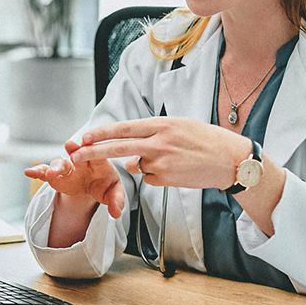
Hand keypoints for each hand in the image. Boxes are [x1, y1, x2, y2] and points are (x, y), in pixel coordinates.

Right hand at [24, 138, 125, 217]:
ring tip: (50, 173)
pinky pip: (45, 171)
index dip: (91, 149)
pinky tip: (29, 172)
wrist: (93, 186)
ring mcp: (67, 167)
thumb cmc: (105, 184)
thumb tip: (117, 213)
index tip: (87, 145)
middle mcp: (81, 161)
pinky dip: (37, 171)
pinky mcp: (56, 176)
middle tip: (69, 146)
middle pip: (77, 154)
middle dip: (73, 151)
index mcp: (99, 162)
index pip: (96, 153)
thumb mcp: (114, 191)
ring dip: (55, 167)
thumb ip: (116, 200)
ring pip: (59, 163)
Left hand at [68, 117, 249, 189]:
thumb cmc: (206, 140)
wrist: (231, 160)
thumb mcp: (179, 127)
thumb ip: (152, 136)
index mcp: (161, 125)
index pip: (123, 128)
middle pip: (117, 147)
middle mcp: (158, 142)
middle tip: (74, 155)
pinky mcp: (165, 179)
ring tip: (173, 159)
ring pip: (136, 166)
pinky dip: (157, 176)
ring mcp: (161, 162)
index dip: (101, 133)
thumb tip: (130, 155)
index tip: (83, 136)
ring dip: (145, 164)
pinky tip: (177, 170)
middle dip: (93, 152)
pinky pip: (150, 178)